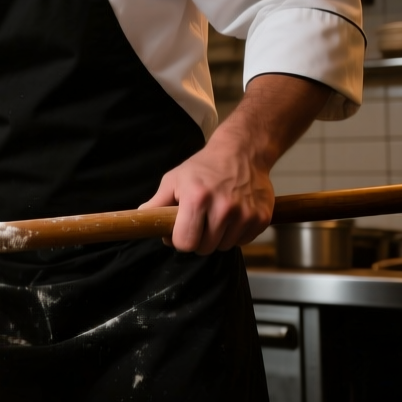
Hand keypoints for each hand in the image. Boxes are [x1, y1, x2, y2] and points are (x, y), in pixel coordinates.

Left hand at [140, 137, 274, 254]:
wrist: (242, 153)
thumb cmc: (202, 168)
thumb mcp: (174, 180)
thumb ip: (156, 203)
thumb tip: (140, 221)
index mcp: (197, 199)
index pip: (185, 243)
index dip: (179, 241)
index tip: (179, 232)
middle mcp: (223, 208)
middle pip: (204, 248)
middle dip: (197, 240)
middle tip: (198, 223)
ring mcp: (245, 214)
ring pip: (224, 247)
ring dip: (217, 238)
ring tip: (215, 217)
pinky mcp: (262, 218)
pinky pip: (243, 241)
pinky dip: (235, 234)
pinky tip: (232, 217)